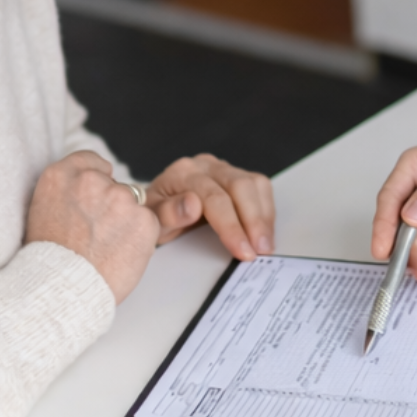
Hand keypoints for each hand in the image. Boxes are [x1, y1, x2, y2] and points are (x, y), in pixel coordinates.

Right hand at [25, 151, 159, 302]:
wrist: (61, 290)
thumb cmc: (50, 260)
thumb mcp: (44, 210)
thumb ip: (70, 189)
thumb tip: (96, 181)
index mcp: (60, 176)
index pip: (90, 161)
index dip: (96, 181)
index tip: (94, 198)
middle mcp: (91, 181)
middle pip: (115, 186)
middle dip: (112, 206)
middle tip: (95, 235)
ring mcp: (120, 198)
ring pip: (134, 205)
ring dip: (127, 222)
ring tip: (105, 248)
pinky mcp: (144, 219)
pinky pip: (149, 223)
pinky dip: (141, 238)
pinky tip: (120, 254)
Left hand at [146, 153, 274, 260]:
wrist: (157, 208)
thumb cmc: (155, 216)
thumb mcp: (150, 222)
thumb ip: (166, 214)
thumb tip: (192, 205)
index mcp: (183, 173)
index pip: (214, 197)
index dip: (231, 225)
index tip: (242, 250)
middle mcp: (206, 165)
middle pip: (240, 186)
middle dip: (254, 221)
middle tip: (260, 251)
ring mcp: (224, 168)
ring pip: (255, 184)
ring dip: (264, 217)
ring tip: (265, 246)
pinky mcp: (238, 175)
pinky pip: (260, 187)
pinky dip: (266, 212)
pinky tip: (265, 234)